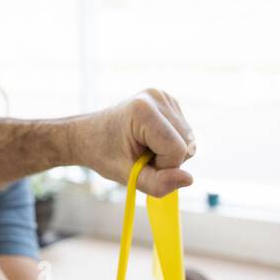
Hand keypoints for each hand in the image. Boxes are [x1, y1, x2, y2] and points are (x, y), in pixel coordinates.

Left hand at [72, 89, 195, 196]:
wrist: (89, 134)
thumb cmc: (103, 154)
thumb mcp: (126, 175)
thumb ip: (157, 183)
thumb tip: (189, 179)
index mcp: (143, 109)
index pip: (177, 149)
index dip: (163, 166)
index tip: (139, 163)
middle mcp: (158, 96)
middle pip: (188, 145)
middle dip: (168, 160)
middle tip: (140, 158)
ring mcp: (165, 97)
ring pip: (190, 140)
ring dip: (170, 154)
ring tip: (144, 149)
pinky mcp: (170, 102)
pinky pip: (185, 134)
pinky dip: (171, 144)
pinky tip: (150, 141)